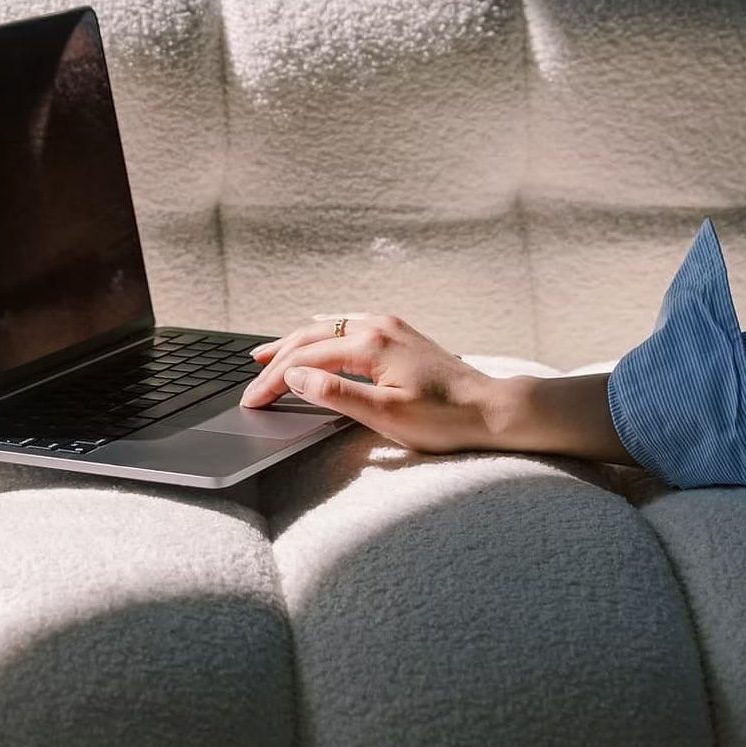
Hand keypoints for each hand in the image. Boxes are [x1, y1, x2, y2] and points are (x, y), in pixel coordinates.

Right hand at [240, 314, 498, 453]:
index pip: (305, 360)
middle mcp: (377, 327)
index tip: (252, 401)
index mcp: (370, 345)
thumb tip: (295, 377)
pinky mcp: (401, 335)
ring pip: (327, 329)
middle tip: (251, 380)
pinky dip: (322, 335)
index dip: (273, 381)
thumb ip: (335, 393)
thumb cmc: (444, 419)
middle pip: (311, 339)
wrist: (494, 411)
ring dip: (295, 343)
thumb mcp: (385, 414)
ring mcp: (390, 327)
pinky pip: (348, 326)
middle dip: (277, 360)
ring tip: (267, 355)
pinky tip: (315, 336)